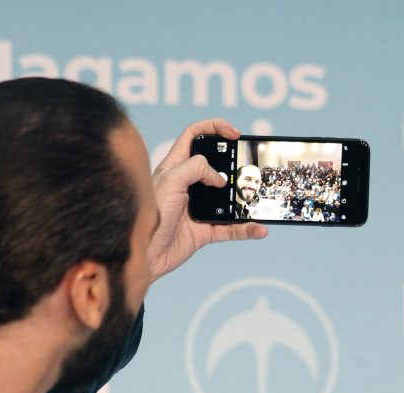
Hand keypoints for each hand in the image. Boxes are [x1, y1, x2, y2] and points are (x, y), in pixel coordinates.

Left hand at [147, 118, 267, 281]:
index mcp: (174, 167)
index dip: (214, 128)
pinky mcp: (204, 231)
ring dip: (245, 200)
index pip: (194, 136)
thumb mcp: (170, 181)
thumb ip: (196, 168)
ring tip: (259, 198)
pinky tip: (258, 230)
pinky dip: (245, 230)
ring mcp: (198, 208)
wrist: (144, 255)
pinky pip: (231, 229)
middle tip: (249, 166)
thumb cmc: (149, 215)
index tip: (234, 133)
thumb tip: (219, 179)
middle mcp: (187, 185)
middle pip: (216, 166)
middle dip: (235, 163)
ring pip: (228, 199)